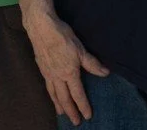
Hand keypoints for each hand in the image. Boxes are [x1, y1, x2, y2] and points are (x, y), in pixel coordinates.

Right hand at [24, 11, 108, 125]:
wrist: (41, 27)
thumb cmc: (62, 36)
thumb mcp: (80, 49)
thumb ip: (92, 63)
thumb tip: (105, 73)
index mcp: (69, 73)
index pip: (78, 94)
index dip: (83, 106)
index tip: (88, 116)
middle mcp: (58, 77)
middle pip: (65, 99)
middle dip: (71, 111)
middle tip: (75, 122)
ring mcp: (48, 73)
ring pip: (54, 94)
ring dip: (59, 105)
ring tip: (61, 113)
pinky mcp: (41, 68)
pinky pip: (47, 86)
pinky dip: (50, 94)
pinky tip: (51, 94)